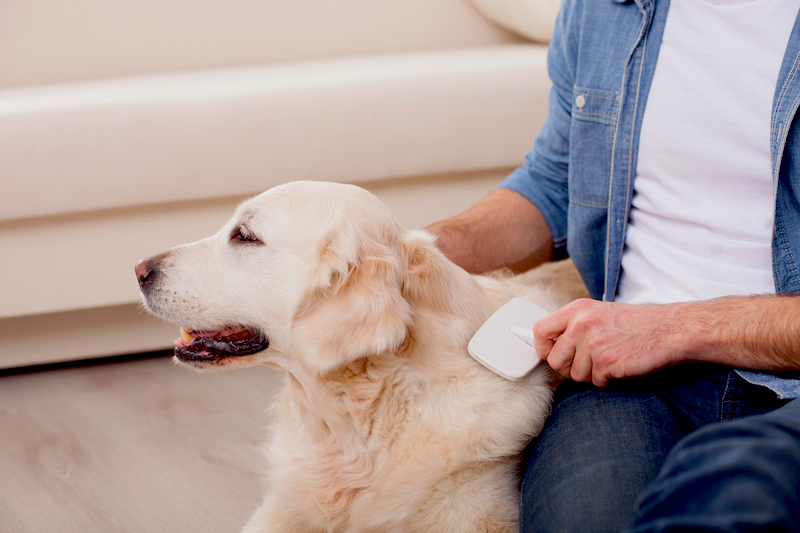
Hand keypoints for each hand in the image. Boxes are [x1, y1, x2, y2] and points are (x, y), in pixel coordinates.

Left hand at [532, 299, 686, 386]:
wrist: (671, 329)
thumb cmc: (637, 324)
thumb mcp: (599, 313)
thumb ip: (575, 325)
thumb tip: (550, 345)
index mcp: (577, 309)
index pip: (540, 331)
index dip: (543, 348)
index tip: (553, 354)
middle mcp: (580, 324)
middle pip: (554, 360)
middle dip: (569, 368)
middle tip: (590, 364)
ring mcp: (592, 343)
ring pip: (574, 375)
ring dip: (592, 375)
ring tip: (611, 360)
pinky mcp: (605, 362)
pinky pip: (596, 382)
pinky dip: (608, 380)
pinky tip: (621, 366)